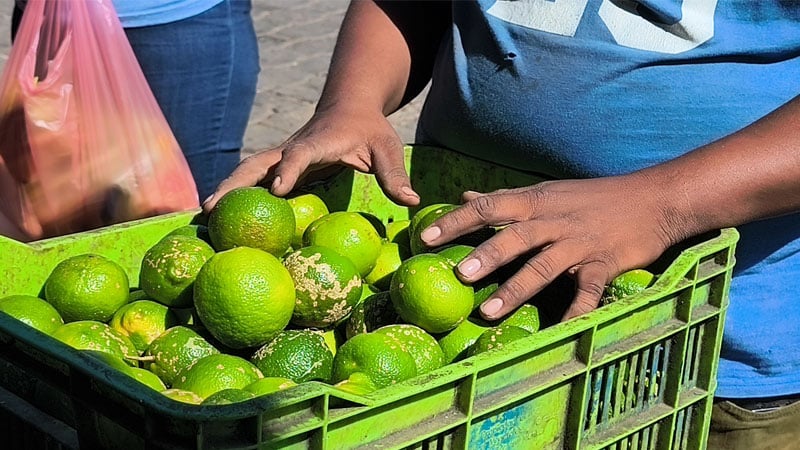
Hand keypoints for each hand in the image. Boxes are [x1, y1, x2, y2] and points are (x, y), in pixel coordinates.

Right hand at [202, 107, 419, 211]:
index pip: (300, 154)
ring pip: (249, 171)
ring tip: (203, 215)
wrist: (349, 105)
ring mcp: (283, 156)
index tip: (278, 189)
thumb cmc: (370, 127)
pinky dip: (236, 194)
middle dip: (236, 183)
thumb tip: (412, 201)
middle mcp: (294, 148)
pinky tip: (220, 216)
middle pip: (258, 163)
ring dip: (227, 189)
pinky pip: (255, 180)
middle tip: (212, 208)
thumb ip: (395, 173)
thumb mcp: (387, 147)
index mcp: (319, 142)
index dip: (289, 169)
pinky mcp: (281, 166)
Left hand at [419, 173, 691, 320]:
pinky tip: (560, 330)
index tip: (425, 236)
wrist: (654, 198)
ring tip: (489, 311)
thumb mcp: (545, 192)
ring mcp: (579, 243)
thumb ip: (504, 198)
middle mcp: (553, 220)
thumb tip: (464, 196)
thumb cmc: (592, 197)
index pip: (489, 206)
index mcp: (535, 202)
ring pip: (544, 265)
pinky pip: (588, 291)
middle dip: (486, 254)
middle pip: (515, 236)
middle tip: (459, 274)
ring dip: (516, 288)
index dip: (457, 221)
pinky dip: (576, 310)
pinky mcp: (604, 263)